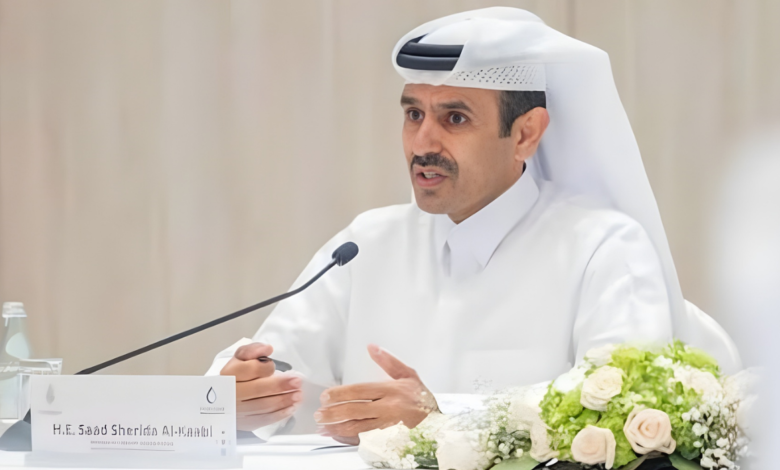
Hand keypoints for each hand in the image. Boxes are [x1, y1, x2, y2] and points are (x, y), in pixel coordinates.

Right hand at [220, 342, 302, 430]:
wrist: (222, 399)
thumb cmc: (236, 375)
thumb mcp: (241, 358)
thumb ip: (254, 350)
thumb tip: (268, 348)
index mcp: (230, 374)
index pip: (251, 369)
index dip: (267, 367)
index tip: (274, 366)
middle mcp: (232, 394)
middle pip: (259, 389)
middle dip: (281, 385)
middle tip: (298, 382)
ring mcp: (238, 411)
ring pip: (264, 406)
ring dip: (284, 400)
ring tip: (298, 395)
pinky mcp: (245, 423)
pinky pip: (265, 419)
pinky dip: (281, 414)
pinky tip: (292, 407)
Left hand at [315, 344, 437, 444]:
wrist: (438, 422)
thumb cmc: (422, 398)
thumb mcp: (408, 374)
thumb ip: (389, 361)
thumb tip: (372, 348)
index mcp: (391, 391)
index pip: (360, 392)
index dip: (341, 394)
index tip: (327, 396)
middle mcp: (387, 409)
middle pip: (355, 411)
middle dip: (334, 413)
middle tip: (320, 413)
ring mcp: (386, 425)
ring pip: (357, 427)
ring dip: (337, 428)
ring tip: (323, 426)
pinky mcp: (386, 438)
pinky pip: (363, 439)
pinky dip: (348, 438)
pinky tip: (337, 436)